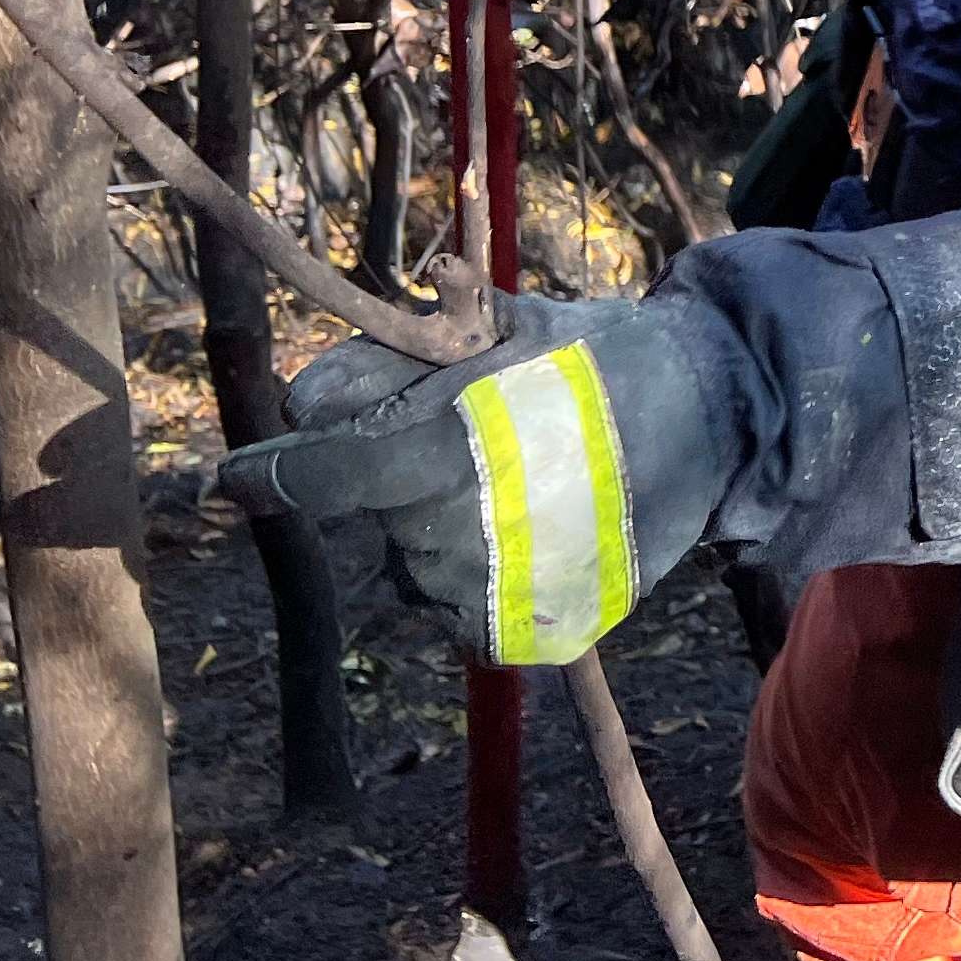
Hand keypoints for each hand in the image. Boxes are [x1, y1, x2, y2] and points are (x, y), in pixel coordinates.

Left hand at [224, 289, 755, 665]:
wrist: (727, 414)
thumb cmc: (608, 358)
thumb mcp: (508, 328)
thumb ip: (403, 358)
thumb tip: (305, 399)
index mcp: (445, 445)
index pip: (318, 474)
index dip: (272, 472)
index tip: (233, 479)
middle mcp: (458, 528)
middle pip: (370, 514)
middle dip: (396, 476)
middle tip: (469, 438)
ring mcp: (495, 589)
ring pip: (414, 564)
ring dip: (438, 528)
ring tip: (518, 485)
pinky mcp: (528, 631)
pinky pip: (461, 608)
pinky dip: (480, 575)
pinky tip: (533, 532)